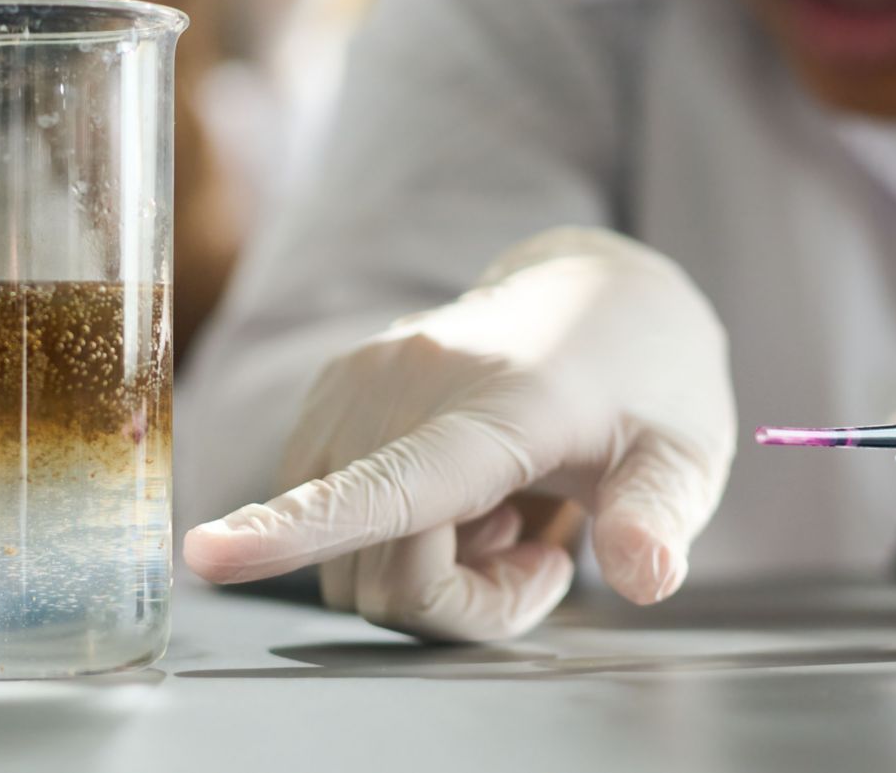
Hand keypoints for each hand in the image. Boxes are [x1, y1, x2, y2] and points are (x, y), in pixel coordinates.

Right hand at [182, 228, 736, 640]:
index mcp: (497, 405)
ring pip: (346, 558)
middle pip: (381, 573)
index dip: (299, 531)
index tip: (210, 555)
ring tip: (507, 512)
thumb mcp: (686, 453)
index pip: (393, 486)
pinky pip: (328, 517)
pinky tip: (462, 491)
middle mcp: (405, 384)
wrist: (595, 293)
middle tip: (545, 554)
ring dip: (425, 570)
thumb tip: (646, 575)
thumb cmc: (647, 382)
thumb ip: (658, 515)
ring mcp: (354, 383)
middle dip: (463, 603)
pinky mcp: (328, 391)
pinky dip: (389, 534)